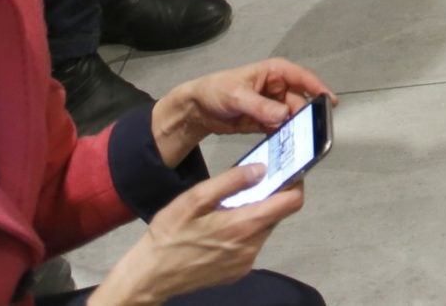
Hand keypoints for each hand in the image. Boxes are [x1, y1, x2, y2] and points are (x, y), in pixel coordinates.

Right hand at [92, 163, 303, 305]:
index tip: (286, 169)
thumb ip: (230, 181)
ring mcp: (245, 262)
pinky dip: (244, 232)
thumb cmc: (169, 234)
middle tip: (249, 183)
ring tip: (227, 207)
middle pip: (277, 214)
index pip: (291, 202)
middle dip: (268, 197)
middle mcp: (251, 247)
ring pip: (264, 229)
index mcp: (244, 226)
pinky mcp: (238, 271)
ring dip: (254, 214)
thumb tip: (261, 168)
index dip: (294, 182)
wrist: (151, 275)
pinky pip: (251, 245)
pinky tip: (220, 228)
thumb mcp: (194, 199)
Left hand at [152, 59, 331, 164]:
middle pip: (299, 102)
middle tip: (313, 132)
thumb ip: (260, 106)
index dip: (318, 88)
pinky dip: (284, 136)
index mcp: (274, 72)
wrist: (196, 108)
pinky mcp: (265, 121)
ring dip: (295, 129)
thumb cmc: (216, 90)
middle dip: (305, 116)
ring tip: (301, 143)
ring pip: (291, 117)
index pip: (301, 78)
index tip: (330, 102)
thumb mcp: (237, 96)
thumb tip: (284, 115)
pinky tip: (287, 146)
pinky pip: (280, 129)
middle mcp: (277, 88)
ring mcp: (272, 106)